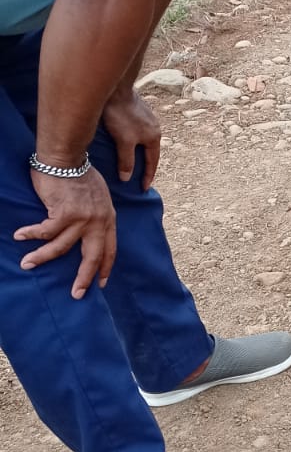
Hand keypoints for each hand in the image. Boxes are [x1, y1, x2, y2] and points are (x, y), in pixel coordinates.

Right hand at [15, 168, 115, 297]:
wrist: (67, 157)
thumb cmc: (79, 173)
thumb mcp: (98, 196)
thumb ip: (96, 214)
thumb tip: (87, 228)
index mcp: (108, 218)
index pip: (110, 249)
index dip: (105, 267)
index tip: (101, 283)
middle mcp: (98, 222)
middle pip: (92, 256)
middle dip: (84, 278)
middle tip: (76, 294)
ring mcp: (82, 219)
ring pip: (60, 247)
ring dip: (41, 257)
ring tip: (27, 265)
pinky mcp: (64, 214)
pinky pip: (45, 231)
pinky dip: (30, 234)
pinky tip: (19, 236)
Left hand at [102, 88, 161, 188]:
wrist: (116, 88)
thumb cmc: (120, 114)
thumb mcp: (124, 141)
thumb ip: (126, 161)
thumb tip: (127, 178)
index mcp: (154, 138)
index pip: (152, 163)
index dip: (148, 177)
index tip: (143, 189)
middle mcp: (155, 129)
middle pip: (150, 152)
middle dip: (145, 165)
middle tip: (138, 177)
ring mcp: (147, 119)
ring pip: (143, 142)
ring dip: (138, 152)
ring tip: (131, 160)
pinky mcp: (138, 111)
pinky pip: (137, 132)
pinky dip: (133, 142)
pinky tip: (125, 141)